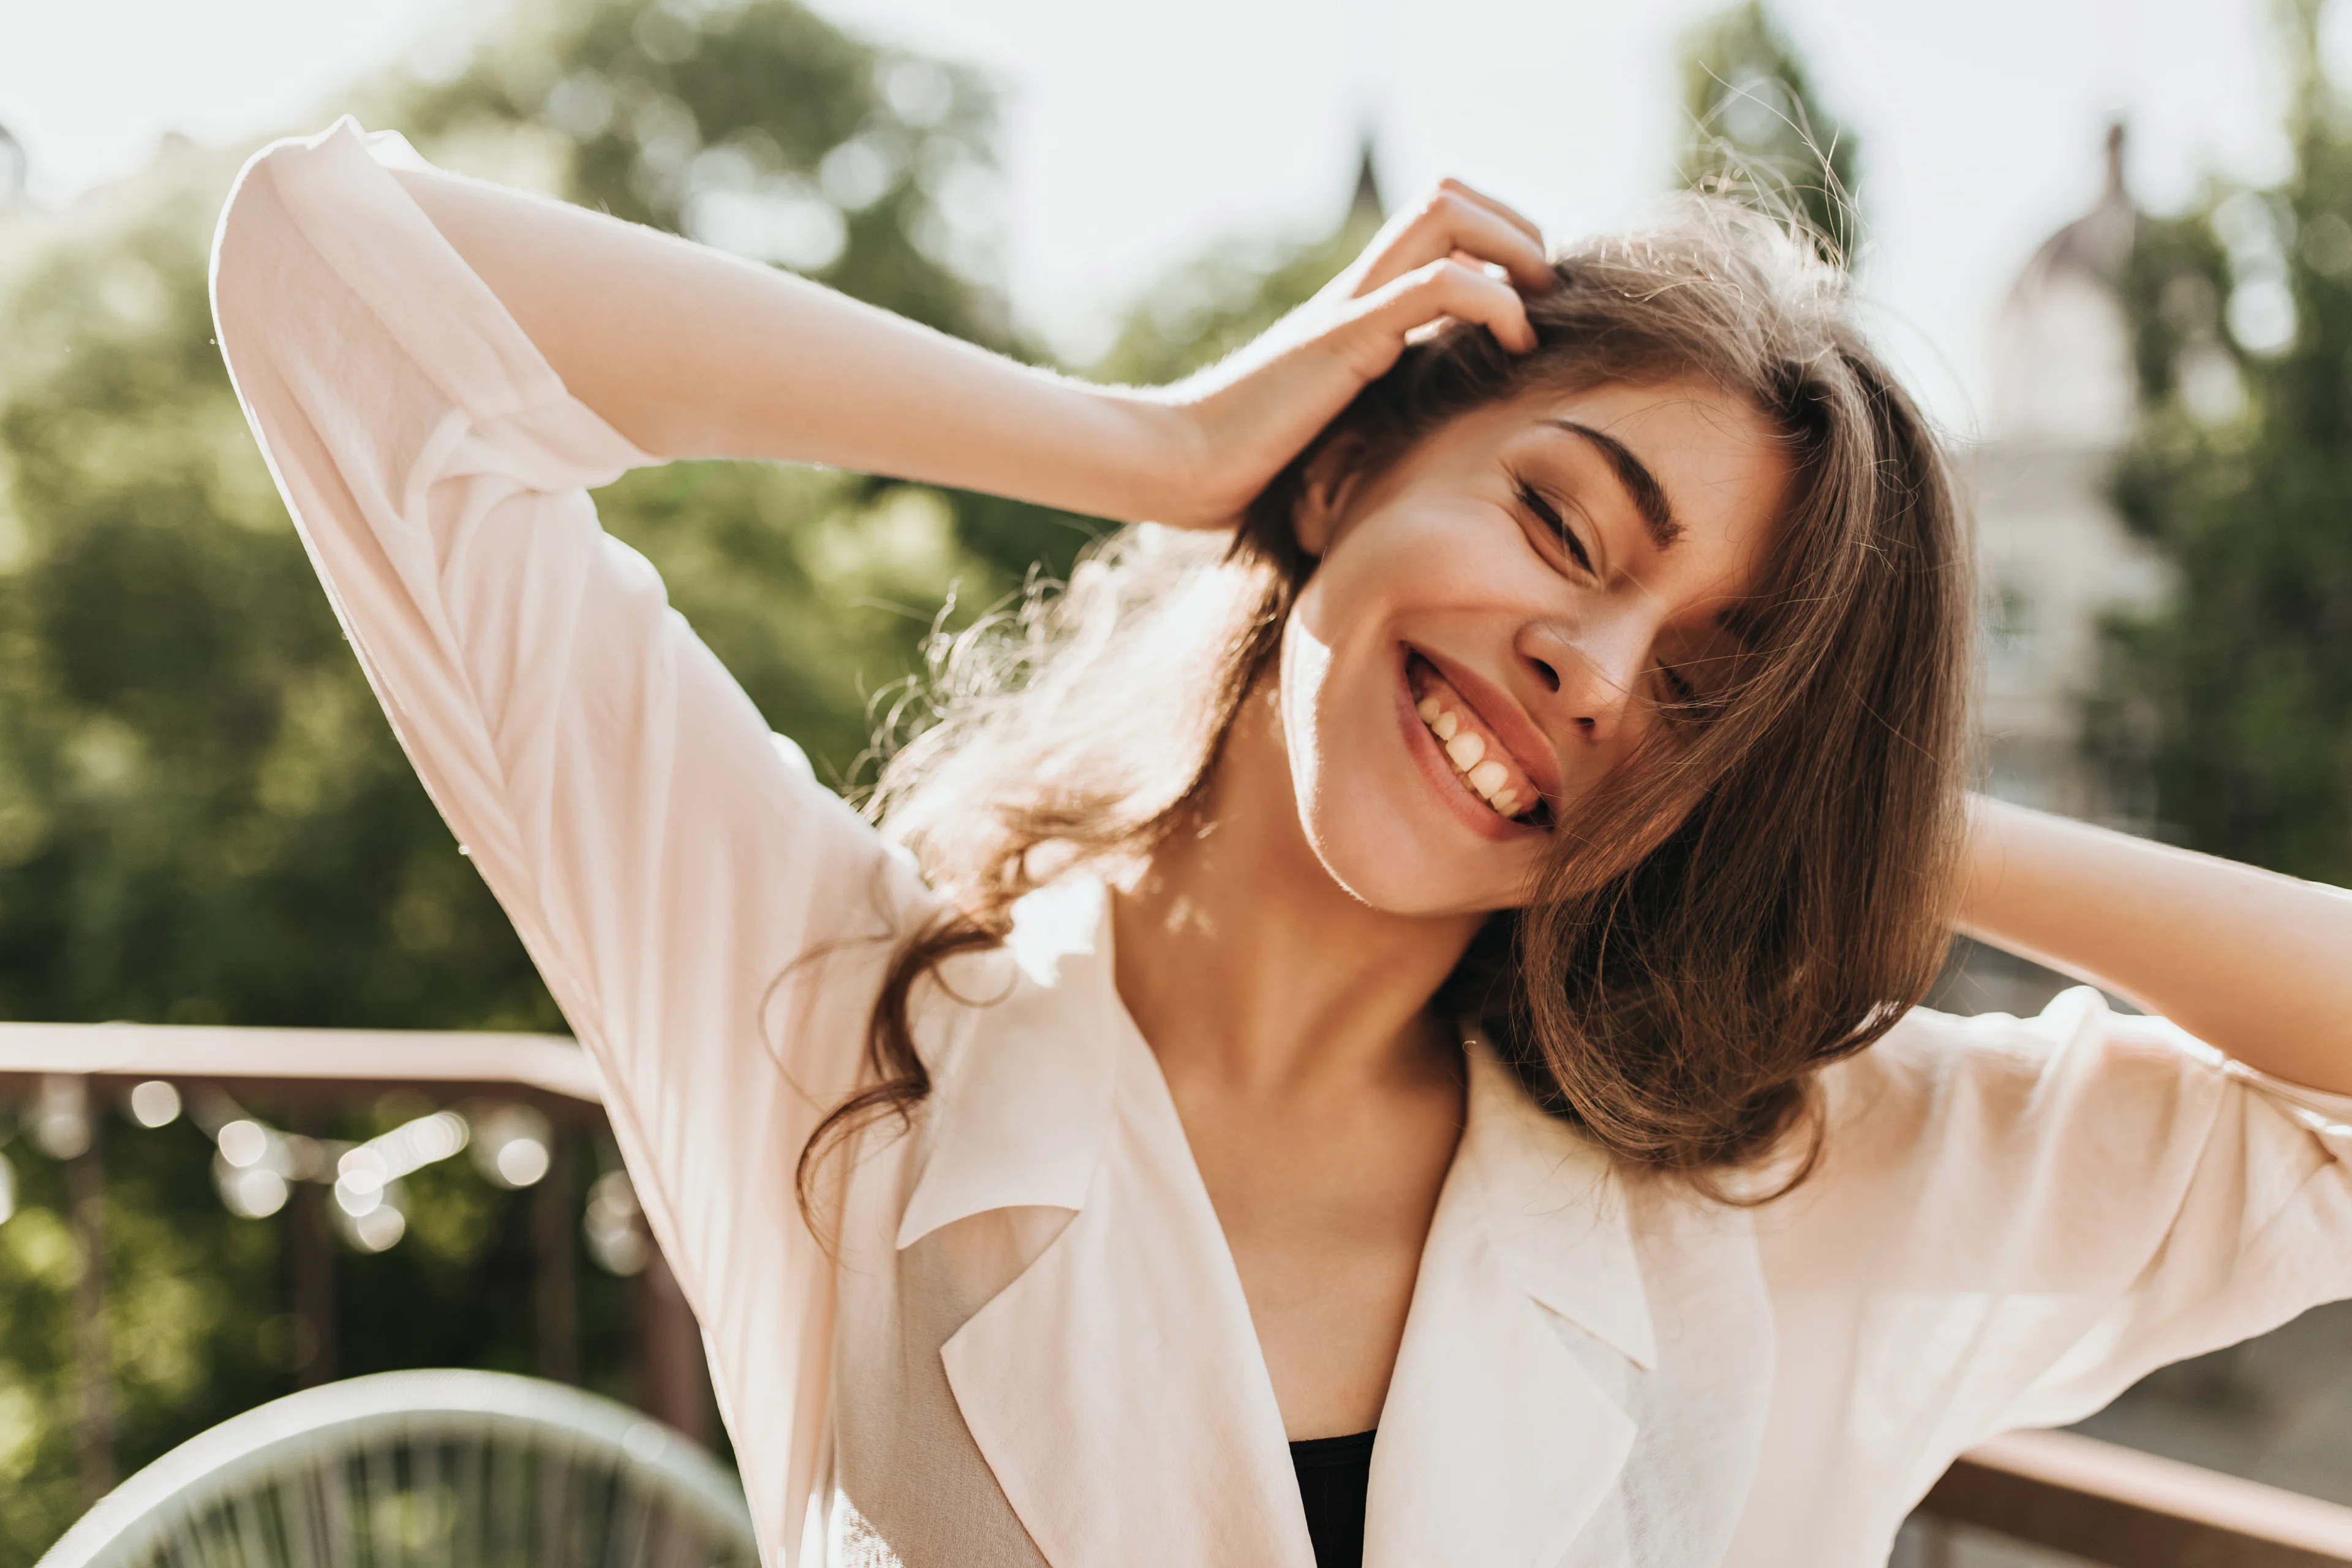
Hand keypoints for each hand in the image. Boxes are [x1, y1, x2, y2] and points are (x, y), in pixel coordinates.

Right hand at [1147, 179, 1554, 529]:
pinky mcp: (1345, 336)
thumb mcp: (1339, 438)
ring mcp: (1351, 307)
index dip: (1499, 247)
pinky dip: (1496, 302)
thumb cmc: (1247, 472)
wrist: (1180, 468)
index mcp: (1358, 311)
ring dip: (1513, 248)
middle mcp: (1357, 292)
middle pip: (1449, 196)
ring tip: (1535, 312)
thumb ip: (1382, 421)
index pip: (1439, 228)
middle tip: (1543, 300)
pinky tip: (1513, 350)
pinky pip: (1438, 284)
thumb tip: (1429, 464)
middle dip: (1517, 231)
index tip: (1530, 311)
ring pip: (1446, 212)